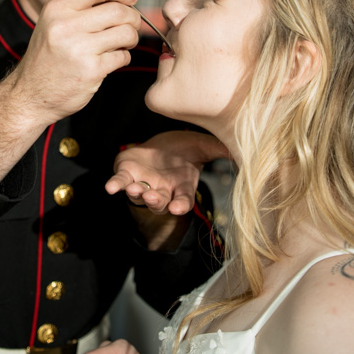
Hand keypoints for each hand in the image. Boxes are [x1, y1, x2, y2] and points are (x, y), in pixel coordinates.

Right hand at [13, 0, 141, 123]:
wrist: (31, 94)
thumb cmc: (49, 55)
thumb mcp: (61, 20)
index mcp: (58, 7)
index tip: (130, 0)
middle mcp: (66, 25)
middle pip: (119, 9)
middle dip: (133, 18)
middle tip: (130, 26)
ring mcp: (78, 48)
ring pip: (126, 32)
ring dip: (131, 38)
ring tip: (122, 43)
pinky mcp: (90, 70)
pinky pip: (123, 56)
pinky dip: (124, 57)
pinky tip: (112, 60)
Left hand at [106, 131, 228, 215]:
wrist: (161, 145)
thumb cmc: (184, 150)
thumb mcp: (203, 147)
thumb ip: (220, 150)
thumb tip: (243, 151)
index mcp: (182, 187)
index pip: (183, 200)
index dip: (181, 205)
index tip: (179, 208)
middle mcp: (162, 190)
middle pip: (159, 202)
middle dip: (156, 202)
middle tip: (155, 198)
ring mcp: (143, 184)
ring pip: (139, 195)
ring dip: (137, 194)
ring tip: (137, 189)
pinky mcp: (127, 174)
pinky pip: (120, 183)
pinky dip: (115, 186)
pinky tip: (110, 188)